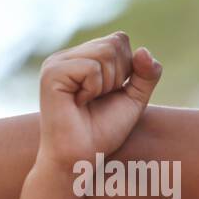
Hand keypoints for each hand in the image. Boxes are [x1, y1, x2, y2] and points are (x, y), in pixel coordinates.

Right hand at [37, 31, 162, 168]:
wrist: (80, 159)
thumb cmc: (102, 133)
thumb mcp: (134, 99)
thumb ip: (147, 74)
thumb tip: (144, 50)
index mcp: (83, 58)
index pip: (120, 40)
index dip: (127, 69)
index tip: (109, 94)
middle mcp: (68, 56)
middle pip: (115, 43)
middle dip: (118, 76)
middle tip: (98, 99)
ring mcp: (57, 63)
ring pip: (105, 52)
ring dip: (107, 84)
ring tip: (88, 101)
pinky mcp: (51, 73)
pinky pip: (91, 67)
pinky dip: (94, 89)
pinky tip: (78, 103)